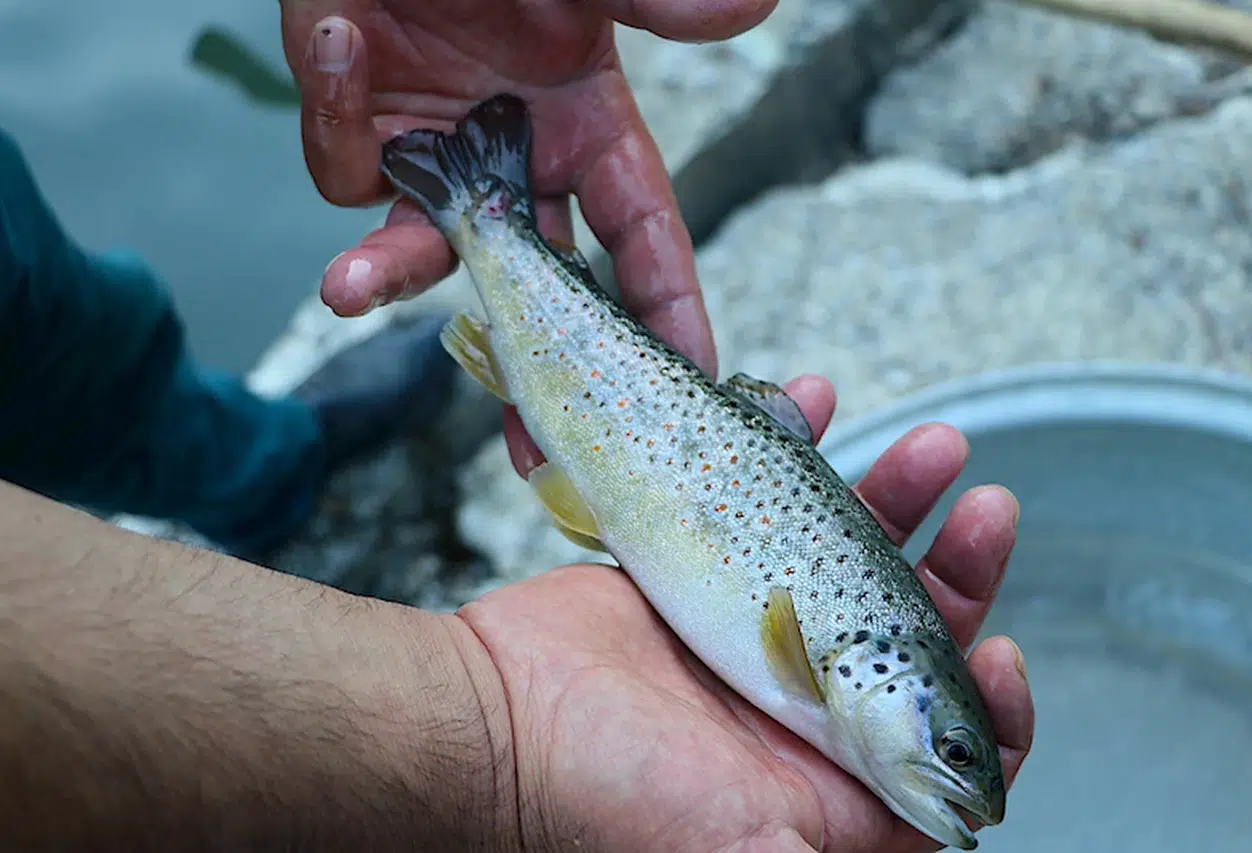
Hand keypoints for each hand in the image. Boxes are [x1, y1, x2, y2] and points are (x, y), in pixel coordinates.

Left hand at [279, 0, 769, 377]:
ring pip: (424, 253)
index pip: (641, 238)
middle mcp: (514, 158)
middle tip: (536, 451)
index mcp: (584, 124)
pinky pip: (345, 168)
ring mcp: (436, 156)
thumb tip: (749, 8)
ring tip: (353, 287)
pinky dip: (336, 118)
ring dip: (390, 270)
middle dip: (535, 373)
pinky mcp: (360, 133)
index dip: (667, 312)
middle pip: (537, 289)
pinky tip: (342, 39)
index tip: (691, 382)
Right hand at [458, 376, 1034, 851]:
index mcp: (827, 772)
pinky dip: (796, 449)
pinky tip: (815, 406)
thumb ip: (840, 849)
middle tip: (986, 509)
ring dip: (899, 495)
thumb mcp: (747, 849)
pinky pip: (767, 501)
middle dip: (963, 566)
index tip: (1004, 653)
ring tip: (933, 447)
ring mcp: (755, 626)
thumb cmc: (611, 794)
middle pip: (910, 629)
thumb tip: (956, 845)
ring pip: (852, 553)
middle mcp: (801, 700)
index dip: (991, 705)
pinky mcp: (706, 570)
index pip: (941, 746)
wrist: (500, 717)